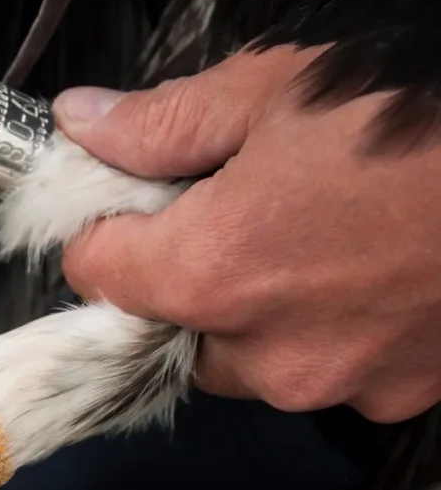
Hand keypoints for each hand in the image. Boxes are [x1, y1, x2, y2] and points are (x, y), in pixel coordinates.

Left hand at [53, 46, 440, 422]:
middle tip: (233, 214)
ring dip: (253, 312)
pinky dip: (323, 331)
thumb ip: (161, 123)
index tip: (130, 206)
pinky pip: (322, 371)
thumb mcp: (275, 92)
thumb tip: (82, 124)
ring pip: (244, 359)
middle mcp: (266, 351)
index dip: (103, 233)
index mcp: (214, 272)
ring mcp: (337, 383)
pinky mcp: (397, 397)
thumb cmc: (417, 110)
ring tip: (312, 239)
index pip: (97, 274)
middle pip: (169, 328)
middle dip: (182, 278)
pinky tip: (363, 272)